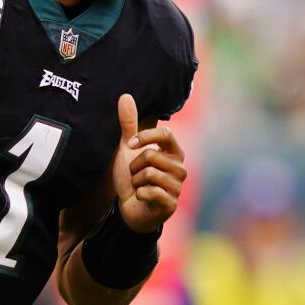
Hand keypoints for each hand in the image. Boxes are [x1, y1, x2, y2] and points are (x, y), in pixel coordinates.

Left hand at [110, 93, 185, 233]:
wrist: (129, 208)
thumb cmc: (133, 176)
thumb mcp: (127, 148)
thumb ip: (128, 124)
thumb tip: (125, 95)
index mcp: (173, 152)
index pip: (167, 134)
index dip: (145, 137)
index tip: (130, 144)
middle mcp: (180, 168)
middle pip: (151, 156)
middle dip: (134, 166)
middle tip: (135, 175)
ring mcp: (177, 187)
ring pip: (149, 174)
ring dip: (135, 181)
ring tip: (138, 186)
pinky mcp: (171, 204)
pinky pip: (150, 192)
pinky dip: (138, 193)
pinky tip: (141, 197)